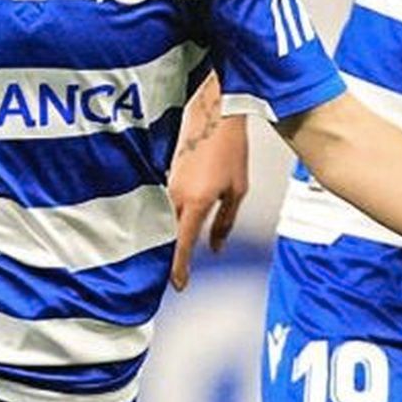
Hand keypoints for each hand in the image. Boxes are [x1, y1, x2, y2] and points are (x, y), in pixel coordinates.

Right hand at [168, 102, 248, 290]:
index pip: (184, 244)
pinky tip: (171, 228)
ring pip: (164, 222)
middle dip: (169, 259)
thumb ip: (225, 222)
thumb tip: (216, 247)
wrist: (213, 116)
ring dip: (168, 240)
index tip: (178, 286)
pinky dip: (168, 221)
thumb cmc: (229, 149)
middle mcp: (176, 196)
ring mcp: (168, 186)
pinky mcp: (166, 177)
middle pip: (168, 237)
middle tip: (174, 277)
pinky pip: (164, 206)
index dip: (179, 268)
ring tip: (171, 257)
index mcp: (196, 201)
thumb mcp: (237, 190)